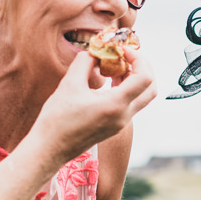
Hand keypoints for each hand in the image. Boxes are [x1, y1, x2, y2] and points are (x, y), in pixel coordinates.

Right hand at [30, 48, 155, 163]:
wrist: (50, 148)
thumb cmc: (57, 120)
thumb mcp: (69, 84)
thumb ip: (84, 63)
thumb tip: (94, 52)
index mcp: (116, 105)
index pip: (145, 77)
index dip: (138, 59)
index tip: (122, 50)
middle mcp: (123, 116)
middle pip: (150, 88)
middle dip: (143, 68)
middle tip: (126, 57)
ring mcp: (120, 123)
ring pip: (141, 98)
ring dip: (134, 79)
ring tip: (115, 66)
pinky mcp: (114, 127)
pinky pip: (130, 105)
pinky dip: (126, 90)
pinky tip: (109, 81)